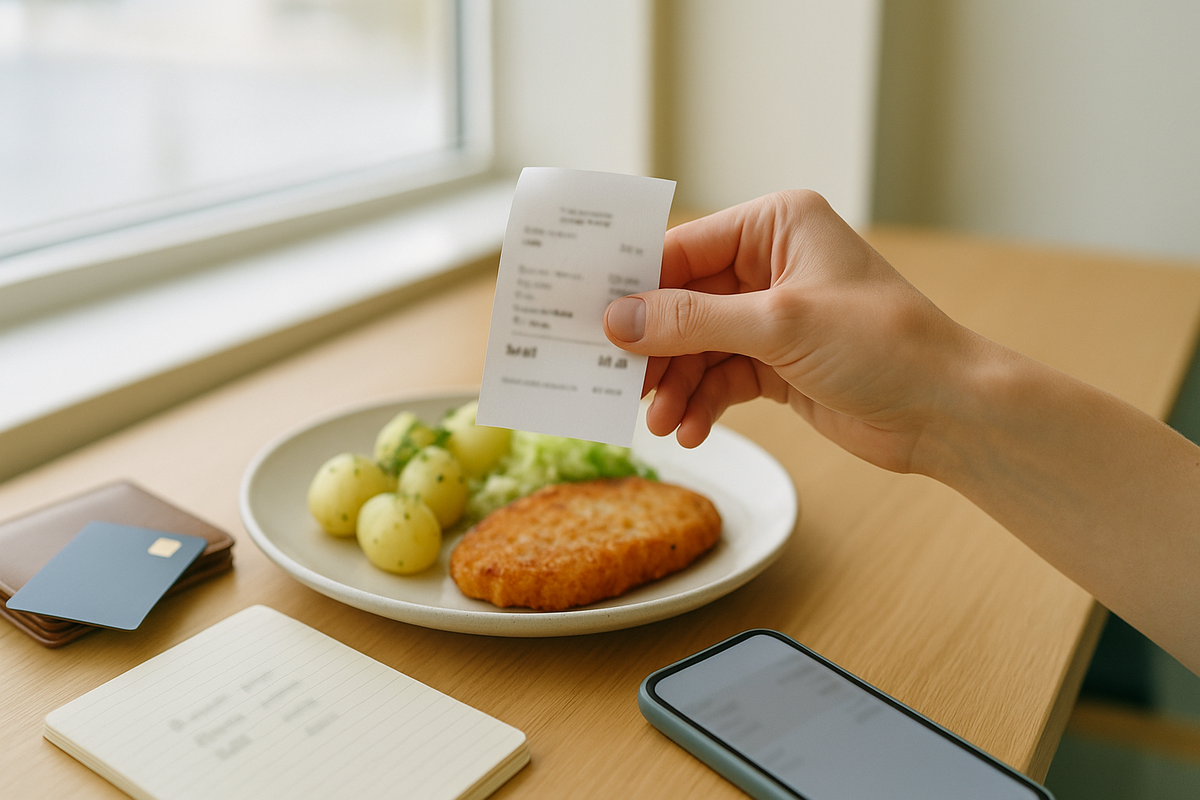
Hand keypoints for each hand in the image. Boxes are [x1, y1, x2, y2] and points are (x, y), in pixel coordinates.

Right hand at [604, 190, 988, 473]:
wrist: (946, 413)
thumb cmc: (885, 346)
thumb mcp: (779, 325)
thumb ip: (691, 322)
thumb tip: (617, 320)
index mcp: (777, 226)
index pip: (684, 247)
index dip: (635, 284)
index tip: (589, 315)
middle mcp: (771, 265)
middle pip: (682, 301)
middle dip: (653, 346)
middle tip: (616, 379)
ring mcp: (772, 316)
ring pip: (695, 346)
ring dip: (674, 384)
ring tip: (658, 420)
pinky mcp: (776, 363)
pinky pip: (718, 377)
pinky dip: (701, 403)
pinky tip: (690, 430)